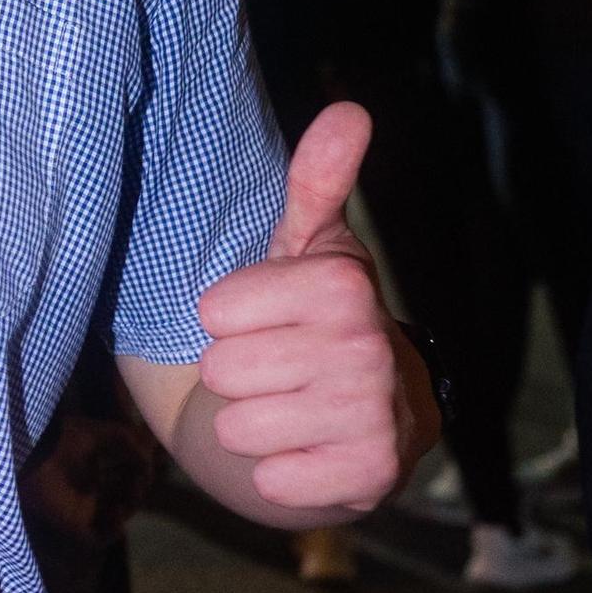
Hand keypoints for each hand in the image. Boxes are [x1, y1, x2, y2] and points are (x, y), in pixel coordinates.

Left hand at [194, 102, 408, 513]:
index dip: (222, 318)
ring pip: (241, 428)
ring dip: (250, 425)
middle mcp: (370, 347)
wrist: (354, 420)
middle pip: (223, 370)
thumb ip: (316, 182)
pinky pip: (274, 482)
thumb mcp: (306, 249)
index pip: (216, 310)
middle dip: (233, 375)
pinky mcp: (371, 478)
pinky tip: (304, 453)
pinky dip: (276, 474)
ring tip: (286, 409)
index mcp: (344, 285)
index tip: (257, 316)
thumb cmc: (310, 323)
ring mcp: (375, 416)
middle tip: (274, 369)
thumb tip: (350, 110)